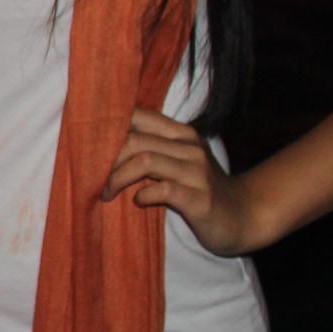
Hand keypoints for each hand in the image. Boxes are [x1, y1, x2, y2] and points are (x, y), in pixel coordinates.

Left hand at [102, 107, 258, 255]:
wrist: (245, 216)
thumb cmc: (201, 190)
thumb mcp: (178, 163)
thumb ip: (151, 150)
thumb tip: (104, 148)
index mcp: (181, 134)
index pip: (138, 116)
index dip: (108, 129)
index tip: (88, 149)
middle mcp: (189, 147)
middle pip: (135, 140)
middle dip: (106, 161)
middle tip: (94, 180)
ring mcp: (197, 172)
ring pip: (145, 161)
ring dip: (118, 178)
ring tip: (107, 194)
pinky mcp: (201, 198)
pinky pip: (164, 190)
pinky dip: (144, 195)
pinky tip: (139, 202)